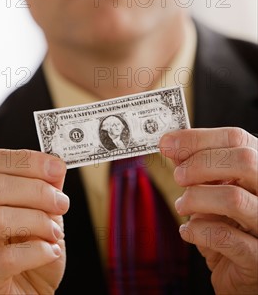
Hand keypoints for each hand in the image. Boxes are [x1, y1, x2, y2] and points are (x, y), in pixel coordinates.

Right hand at [0, 149, 68, 293]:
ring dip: (38, 221)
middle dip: (36, 190)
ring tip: (55, 233)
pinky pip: (7, 258)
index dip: (27, 160)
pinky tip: (49, 252)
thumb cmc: (32, 251)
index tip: (57, 167)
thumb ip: (46, 187)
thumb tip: (56, 164)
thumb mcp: (43, 212)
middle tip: (62, 202)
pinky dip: (37, 251)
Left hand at [159, 127, 257, 294]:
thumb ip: (199, 167)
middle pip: (244, 160)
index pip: (238, 138)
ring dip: (196, 199)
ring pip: (234, 198)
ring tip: (182, 206)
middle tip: (178, 176)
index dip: (198, 138)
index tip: (167, 143)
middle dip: (201, 163)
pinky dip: (198, 231)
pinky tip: (188, 232)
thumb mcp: (215, 190)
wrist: (243, 274)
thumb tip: (171, 144)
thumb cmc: (229, 225)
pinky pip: (225, 237)